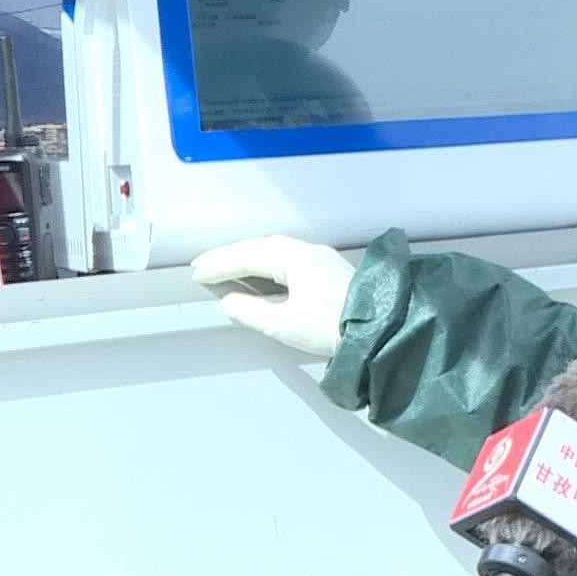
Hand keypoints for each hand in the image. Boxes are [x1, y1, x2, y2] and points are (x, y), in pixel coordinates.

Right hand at [190, 235, 354, 356]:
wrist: (379, 329)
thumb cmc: (331, 327)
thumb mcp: (285, 325)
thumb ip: (252, 311)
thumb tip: (229, 301)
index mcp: (296, 259)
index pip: (249, 257)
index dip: (221, 265)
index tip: (197, 273)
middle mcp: (307, 250)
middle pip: (260, 246)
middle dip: (230, 254)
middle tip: (202, 264)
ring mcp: (319, 256)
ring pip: (274, 248)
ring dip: (247, 254)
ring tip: (223, 265)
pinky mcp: (326, 266)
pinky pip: (286, 253)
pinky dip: (264, 259)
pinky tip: (256, 268)